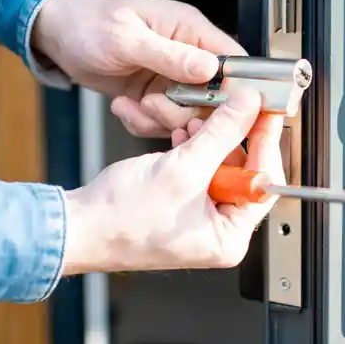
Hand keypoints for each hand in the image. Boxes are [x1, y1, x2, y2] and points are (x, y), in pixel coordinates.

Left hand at [33, 0, 245, 136]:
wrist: (59, 36)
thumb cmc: (89, 23)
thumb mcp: (126, 38)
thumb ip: (170, 54)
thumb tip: (211, 68)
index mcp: (190, 30)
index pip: (233, 60)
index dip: (234, 87)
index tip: (220, 108)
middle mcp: (188, 56)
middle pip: (214, 96)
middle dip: (186, 109)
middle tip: (155, 104)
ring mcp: (174, 79)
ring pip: (189, 114)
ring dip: (160, 118)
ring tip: (133, 104)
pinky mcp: (158, 96)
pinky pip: (165, 122)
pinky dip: (144, 123)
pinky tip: (124, 107)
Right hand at [62, 89, 283, 274]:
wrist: (77, 225)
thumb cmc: (121, 220)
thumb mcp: (184, 169)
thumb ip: (222, 133)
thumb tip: (248, 107)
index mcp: (230, 236)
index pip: (264, 182)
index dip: (266, 142)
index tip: (267, 113)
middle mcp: (220, 228)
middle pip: (243, 168)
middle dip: (230, 136)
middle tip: (234, 107)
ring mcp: (201, 213)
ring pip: (219, 161)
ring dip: (207, 137)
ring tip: (192, 123)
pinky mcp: (184, 199)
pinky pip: (200, 165)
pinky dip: (192, 146)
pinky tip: (181, 135)